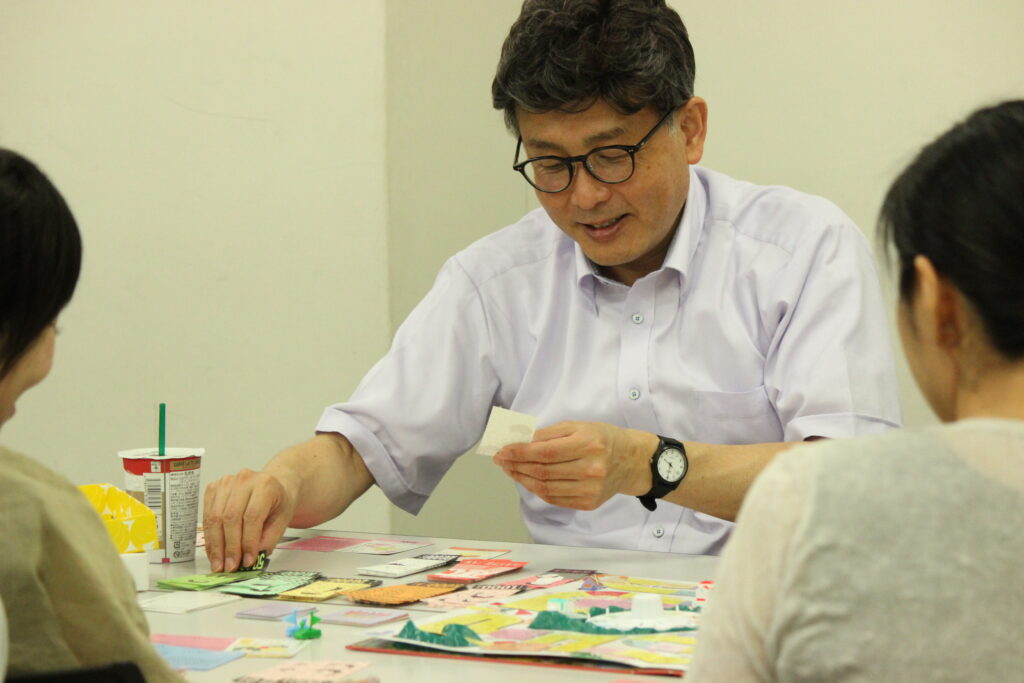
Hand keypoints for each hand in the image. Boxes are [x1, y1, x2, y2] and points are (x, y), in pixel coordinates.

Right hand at [203, 468, 297, 572]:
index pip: (252, 516)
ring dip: (216, 546)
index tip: (247, 562)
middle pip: (230, 517)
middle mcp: (244, 479)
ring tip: (219, 565)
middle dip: (229, 547)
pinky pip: (207, 516)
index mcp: (265, 484)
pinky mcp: (213, 488)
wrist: (270, 486)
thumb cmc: (277, 503)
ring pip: (215, 518)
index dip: (248, 542)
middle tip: (230, 567)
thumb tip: (249, 559)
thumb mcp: (282, 521)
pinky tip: (214, 553)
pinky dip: (210, 538)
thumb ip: (268, 539)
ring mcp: (225, 482)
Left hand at [493, 421, 656, 509]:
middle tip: (501, 460)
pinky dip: (537, 490)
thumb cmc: (602, 439)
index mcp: (588, 444)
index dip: (520, 453)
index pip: (545, 452)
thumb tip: (522, 442)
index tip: (503, 450)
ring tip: (510, 470)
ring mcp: (590, 489)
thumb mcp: (579, 426)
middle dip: (516, 465)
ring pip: (546, 488)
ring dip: (522, 479)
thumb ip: (550, 434)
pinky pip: (555, 499)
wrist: (630, 462)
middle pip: (543, 471)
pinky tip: (527, 480)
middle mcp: (591, 469)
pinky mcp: (588, 503)